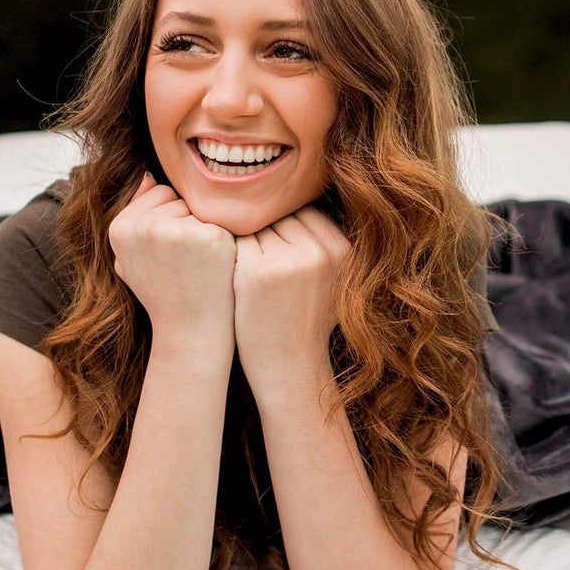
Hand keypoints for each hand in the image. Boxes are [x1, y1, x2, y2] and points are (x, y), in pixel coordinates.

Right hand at [107, 172, 235, 346]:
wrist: (191, 329)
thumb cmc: (164, 291)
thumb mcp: (132, 258)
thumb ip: (133, 216)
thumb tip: (146, 176)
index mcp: (119, 228)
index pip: (158, 192)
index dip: (168, 220)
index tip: (166, 254)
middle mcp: (143, 227)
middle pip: (179, 197)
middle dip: (185, 222)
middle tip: (182, 261)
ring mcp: (176, 231)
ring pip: (199, 207)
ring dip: (202, 229)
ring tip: (195, 264)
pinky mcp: (208, 237)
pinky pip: (221, 220)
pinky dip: (222, 239)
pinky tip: (214, 266)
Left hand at [232, 204, 351, 409]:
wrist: (290, 368)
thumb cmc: (306, 320)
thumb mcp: (332, 278)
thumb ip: (319, 242)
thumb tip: (291, 200)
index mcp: (340, 248)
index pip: (304, 211)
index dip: (285, 227)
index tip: (276, 246)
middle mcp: (317, 250)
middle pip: (280, 214)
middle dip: (266, 229)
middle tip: (258, 254)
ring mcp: (286, 260)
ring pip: (256, 224)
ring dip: (246, 237)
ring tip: (244, 264)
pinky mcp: (254, 272)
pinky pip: (236, 241)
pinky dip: (229, 251)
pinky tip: (228, 269)